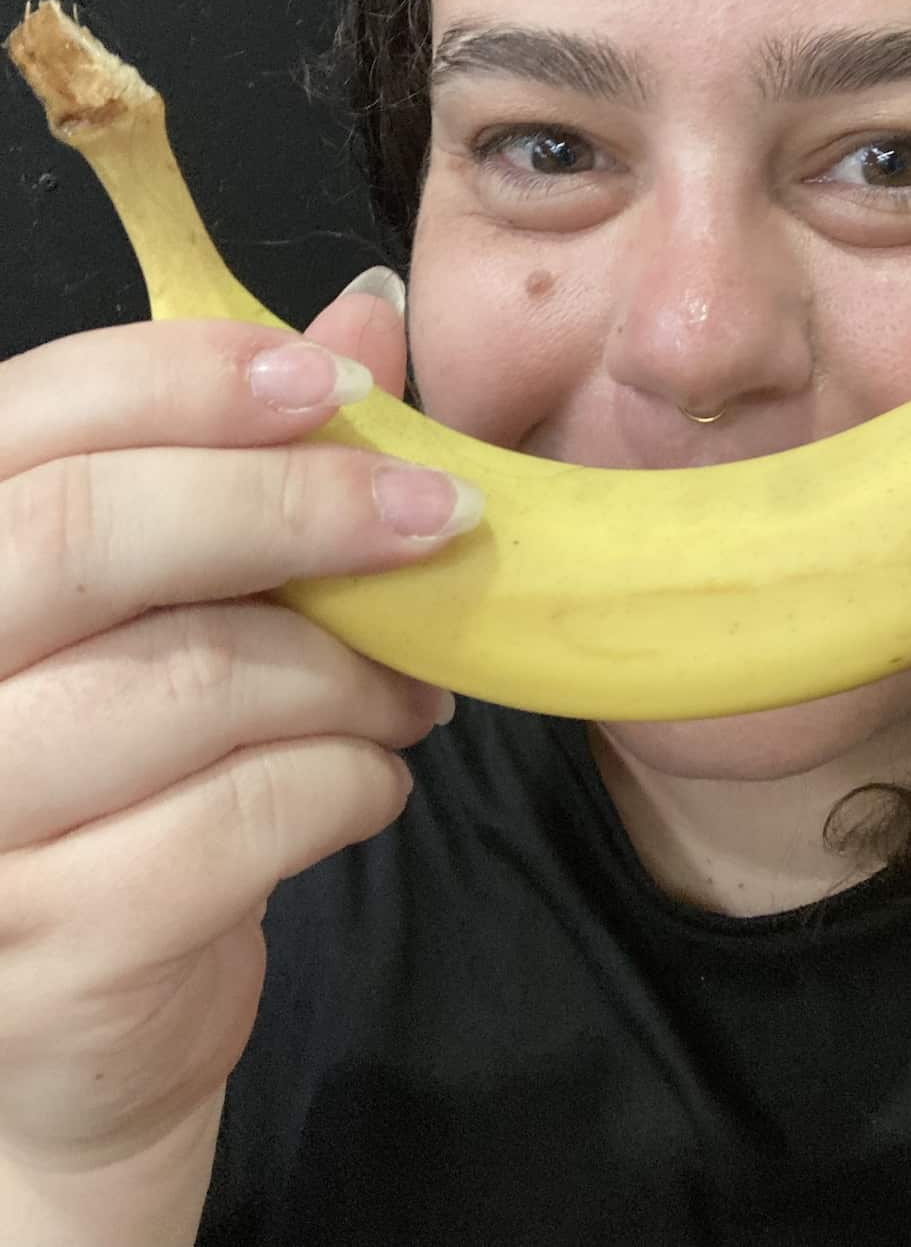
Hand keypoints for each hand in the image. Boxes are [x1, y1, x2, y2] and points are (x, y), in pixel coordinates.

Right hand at [0, 268, 464, 1215]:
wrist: (69, 1032)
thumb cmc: (117, 785)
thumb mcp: (165, 611)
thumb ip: (246, 459)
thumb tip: (363, 312)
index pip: (32, 420)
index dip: (187, 379)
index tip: (337, 387)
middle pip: (92, 534)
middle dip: (294, 507)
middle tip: (436, 514)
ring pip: (194, 678)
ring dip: (351, 670)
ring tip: (410, 685)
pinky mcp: (50, 946)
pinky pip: (244, 817)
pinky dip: (350, 783)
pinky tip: (371, 780)